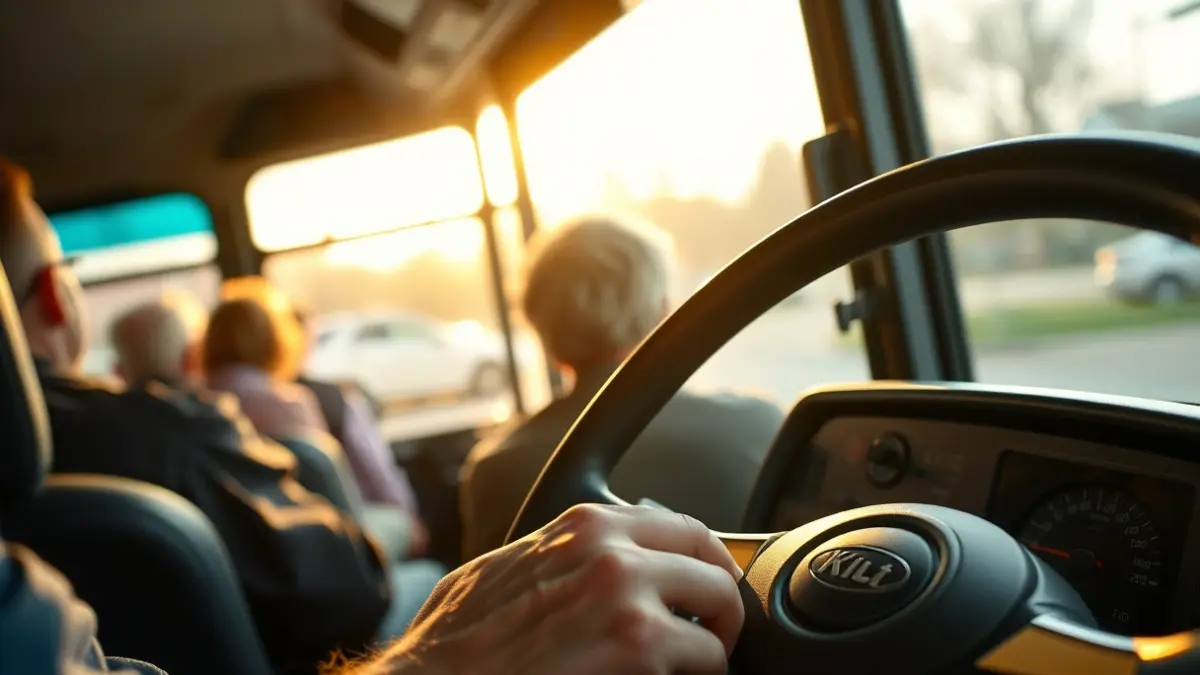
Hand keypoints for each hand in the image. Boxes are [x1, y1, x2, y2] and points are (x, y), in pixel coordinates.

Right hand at [375, 504, 742, 674]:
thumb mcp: (508, 567)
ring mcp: (631, 600)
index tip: (709, 585)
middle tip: (711, 637)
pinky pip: (707, 663)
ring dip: (712, 647)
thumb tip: (597, 562)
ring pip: (719, 616)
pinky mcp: (641, 648)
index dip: (707, 562)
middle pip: (713, 567)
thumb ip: (563, 554)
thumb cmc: (458, 641)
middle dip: (720, 606)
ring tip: (692, 667)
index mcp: (585, 526)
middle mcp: (614, 551)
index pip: (683, 527)